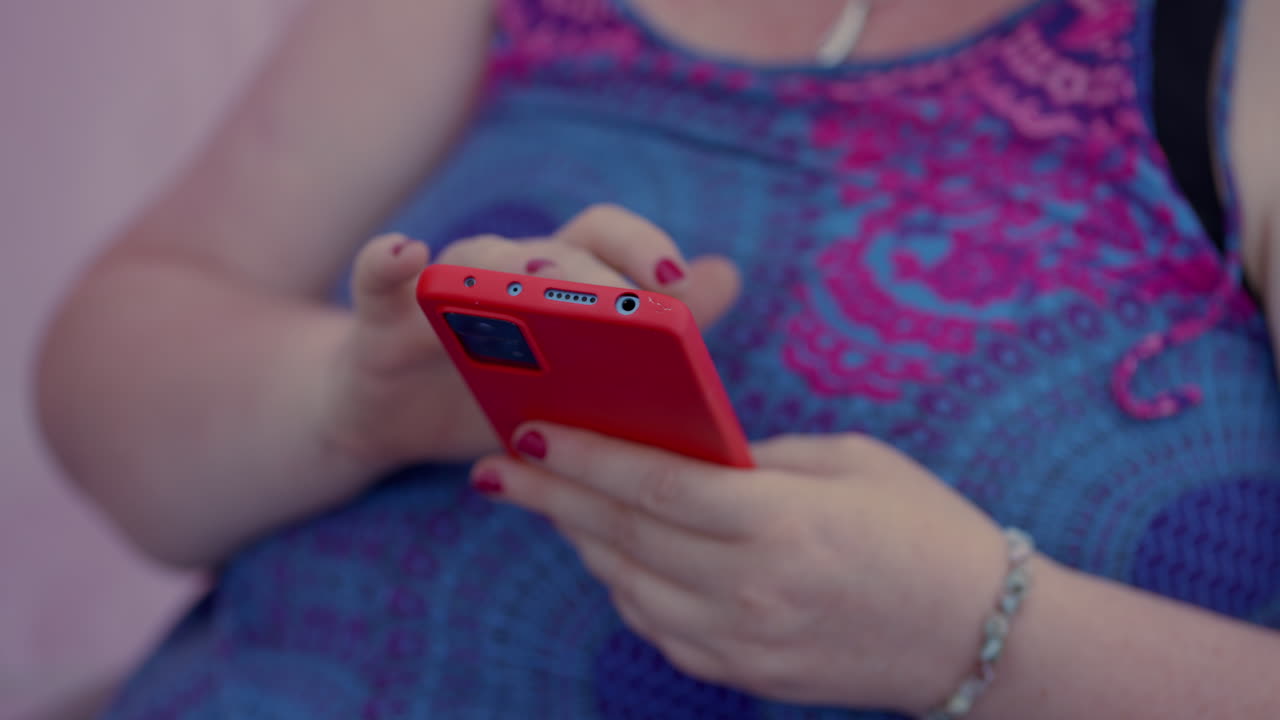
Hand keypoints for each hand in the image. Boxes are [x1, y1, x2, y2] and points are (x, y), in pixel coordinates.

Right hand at [320, 204, 741, 466]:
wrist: (401, 420)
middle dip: (585, 276)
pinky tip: (406, 254)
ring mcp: (440, 291)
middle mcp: (503, 269)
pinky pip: (377, 280)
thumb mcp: (581, 379)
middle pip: (548, 250)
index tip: (676, 282)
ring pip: (472, 258)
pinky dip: (386, 261)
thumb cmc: (504, 393)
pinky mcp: (379, 320)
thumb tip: (728, 274)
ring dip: (502, 266)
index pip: (603, 236)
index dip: (642, 247)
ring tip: (528, 284)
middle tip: (616, 311)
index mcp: (557, 279)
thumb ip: (650, 331)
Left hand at [472, 424, 1008, 713]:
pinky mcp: (744, 673)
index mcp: (782, 521)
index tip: (528, 431)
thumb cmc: (923, 526)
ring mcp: (744, 641)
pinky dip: (622, 587)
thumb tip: (685, 454)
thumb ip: (759, 459)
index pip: (654, 484)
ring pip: (627, 586)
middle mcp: (751, 588)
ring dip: (581, 541)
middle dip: (552, 497)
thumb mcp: (850, 461)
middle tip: (500, 468)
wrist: (977, 635)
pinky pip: (656, 626)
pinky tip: (610, 555)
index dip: (582, 456)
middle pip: (623, 536)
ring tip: (551, 502)